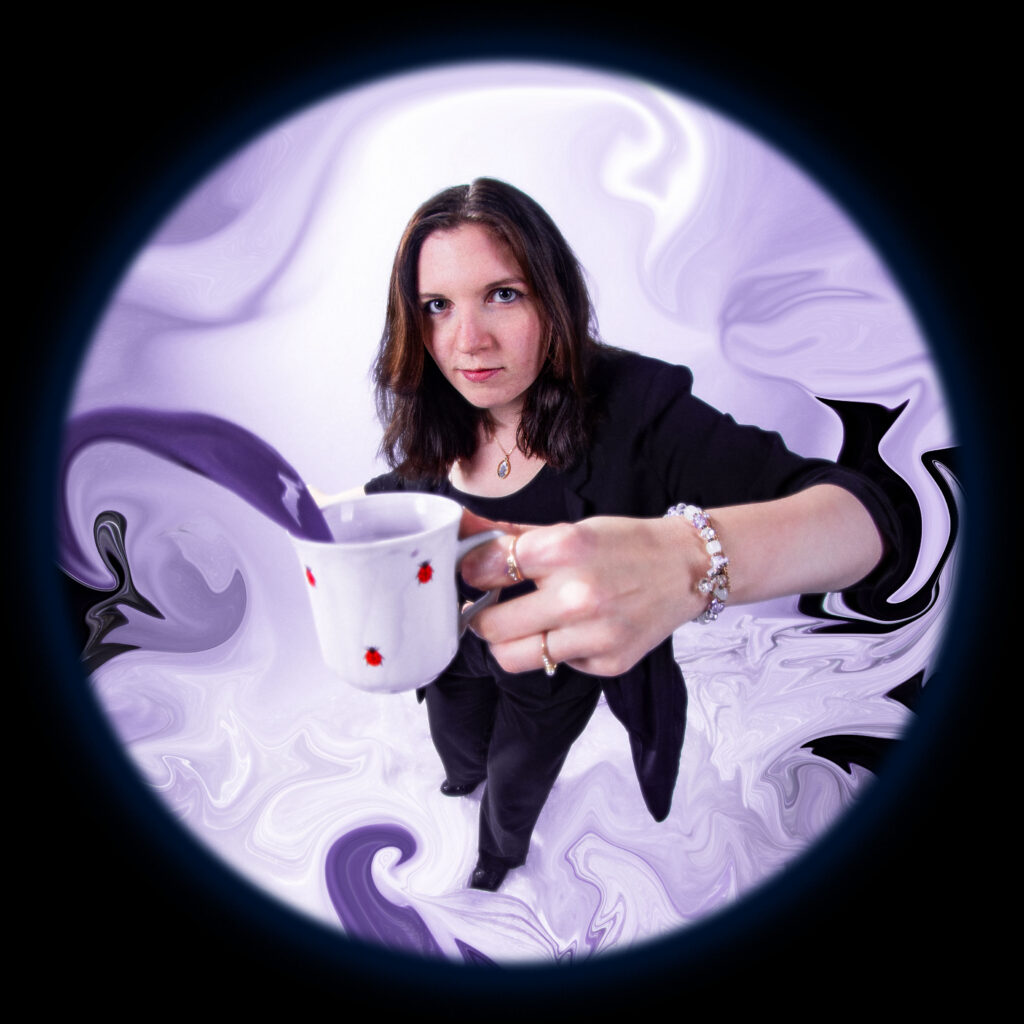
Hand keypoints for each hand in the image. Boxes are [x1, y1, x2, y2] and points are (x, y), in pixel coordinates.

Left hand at [458, 510, 705, 676]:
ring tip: (524, 625)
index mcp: (564, 549)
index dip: (473, 573)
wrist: (687, 568)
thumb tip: (459, 531)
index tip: (477, 574)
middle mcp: (578, 595)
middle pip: (490, 626)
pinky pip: (555, 665)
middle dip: (483, 616)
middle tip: (492, 608)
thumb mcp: (570, 530)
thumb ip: (511, 536)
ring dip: (509, 642)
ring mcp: (594, 635)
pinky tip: (575, 630)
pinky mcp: (608, 663)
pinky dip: (556, 650)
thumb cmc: (624, 544)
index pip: (486, 570)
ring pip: (512, 657)